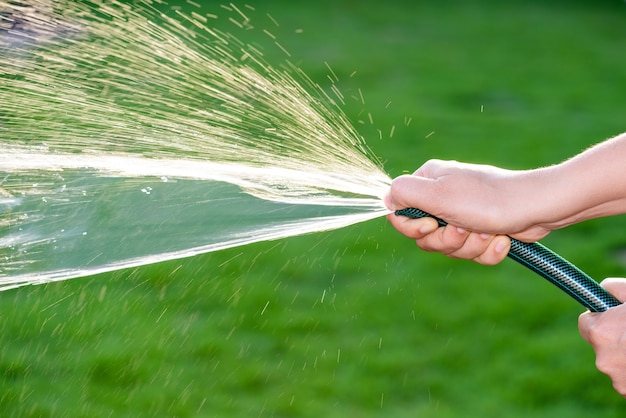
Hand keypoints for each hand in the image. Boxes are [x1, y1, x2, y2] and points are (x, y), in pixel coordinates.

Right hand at [385, 159, 557, 264]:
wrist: (538, 208)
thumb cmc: (487, 199)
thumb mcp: (438, 194)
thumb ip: (404, 193)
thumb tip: (385, 198)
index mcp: (429, 183)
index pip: (400, 214)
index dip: (414, 228)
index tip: (432, 224)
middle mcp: (443, 198)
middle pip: (425, 237)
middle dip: (447, 240)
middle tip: (465, 229)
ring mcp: (464, 215)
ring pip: (449, 248)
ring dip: (470, 246)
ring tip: (488, 231)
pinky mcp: (483, 231)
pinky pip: (473, 253)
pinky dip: (487, 252)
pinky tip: (502, 240)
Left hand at [578, 278, 625, 396]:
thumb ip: (612, 288)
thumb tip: (603, 290)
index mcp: (600, 331)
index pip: (585, 323)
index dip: (600, 317)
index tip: (612, 316)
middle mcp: (603, 358)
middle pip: (602, 344)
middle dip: (615, 337)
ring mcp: (618, 379)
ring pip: (615, 362)